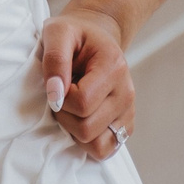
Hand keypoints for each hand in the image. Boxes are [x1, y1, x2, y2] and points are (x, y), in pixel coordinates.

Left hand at [37, 6, 133, 158]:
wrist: (94, 37)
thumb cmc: (73, 35)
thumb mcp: (57, 32)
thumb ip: (55, 60)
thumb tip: (56, 96)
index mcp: (114, 67)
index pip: (83, 102)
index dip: (61, 98)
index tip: (57, 83)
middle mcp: (126, 93)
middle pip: (87, 128)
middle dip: (65, 116)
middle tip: (61, 96)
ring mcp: (128, 112)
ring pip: (97, 145)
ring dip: (75, 131)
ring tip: (72, 108)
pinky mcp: (125, 126)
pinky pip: (105, 150)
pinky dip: (87, 142)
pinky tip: (80, 120)